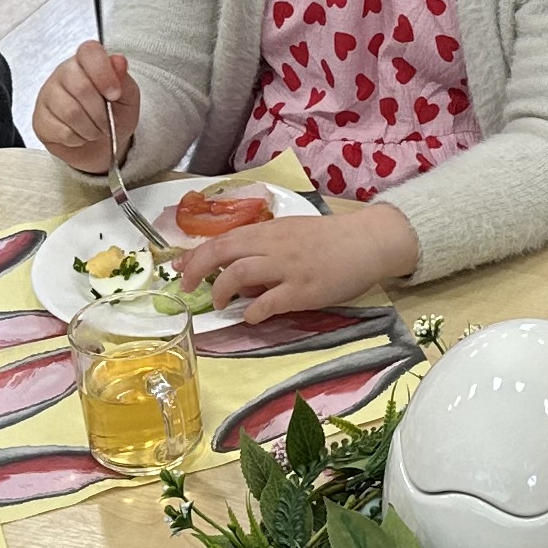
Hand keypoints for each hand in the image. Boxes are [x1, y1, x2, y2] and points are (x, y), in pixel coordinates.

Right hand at [34, 40, 141, 176]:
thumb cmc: (114, 115)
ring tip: (94, 130)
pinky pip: (61, 131)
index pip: (89, 52)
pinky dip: (77, 139)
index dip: (104, 74)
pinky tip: (79, 135)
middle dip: (100, 112)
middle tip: (107, 122)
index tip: (115, 94)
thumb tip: (118, 61)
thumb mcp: (127, 97)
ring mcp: (48, 95)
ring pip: (70, 112)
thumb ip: (123, 79)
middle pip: (81, 87)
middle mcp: (63, 73)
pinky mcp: (40, 119)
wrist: (101, 143)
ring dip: (90, 129)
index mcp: (86, 62)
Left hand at [179, 199, 417, 318]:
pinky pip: (269, 301)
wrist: (367, 241)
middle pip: (223, 252)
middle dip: (197, 269)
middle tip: (188, 287)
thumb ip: (264, 251)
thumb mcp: (292, 235)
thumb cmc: (330, 240)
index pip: (223, 239)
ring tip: (219, 304)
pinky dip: (253, 311)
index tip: (179, 268)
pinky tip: (250, 317)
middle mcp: (273, 246)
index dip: (196, 254)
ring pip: (239, 272)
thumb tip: (238, 278)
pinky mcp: (304, 290)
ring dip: (221, 290)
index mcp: (269, 231)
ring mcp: (288, 268)